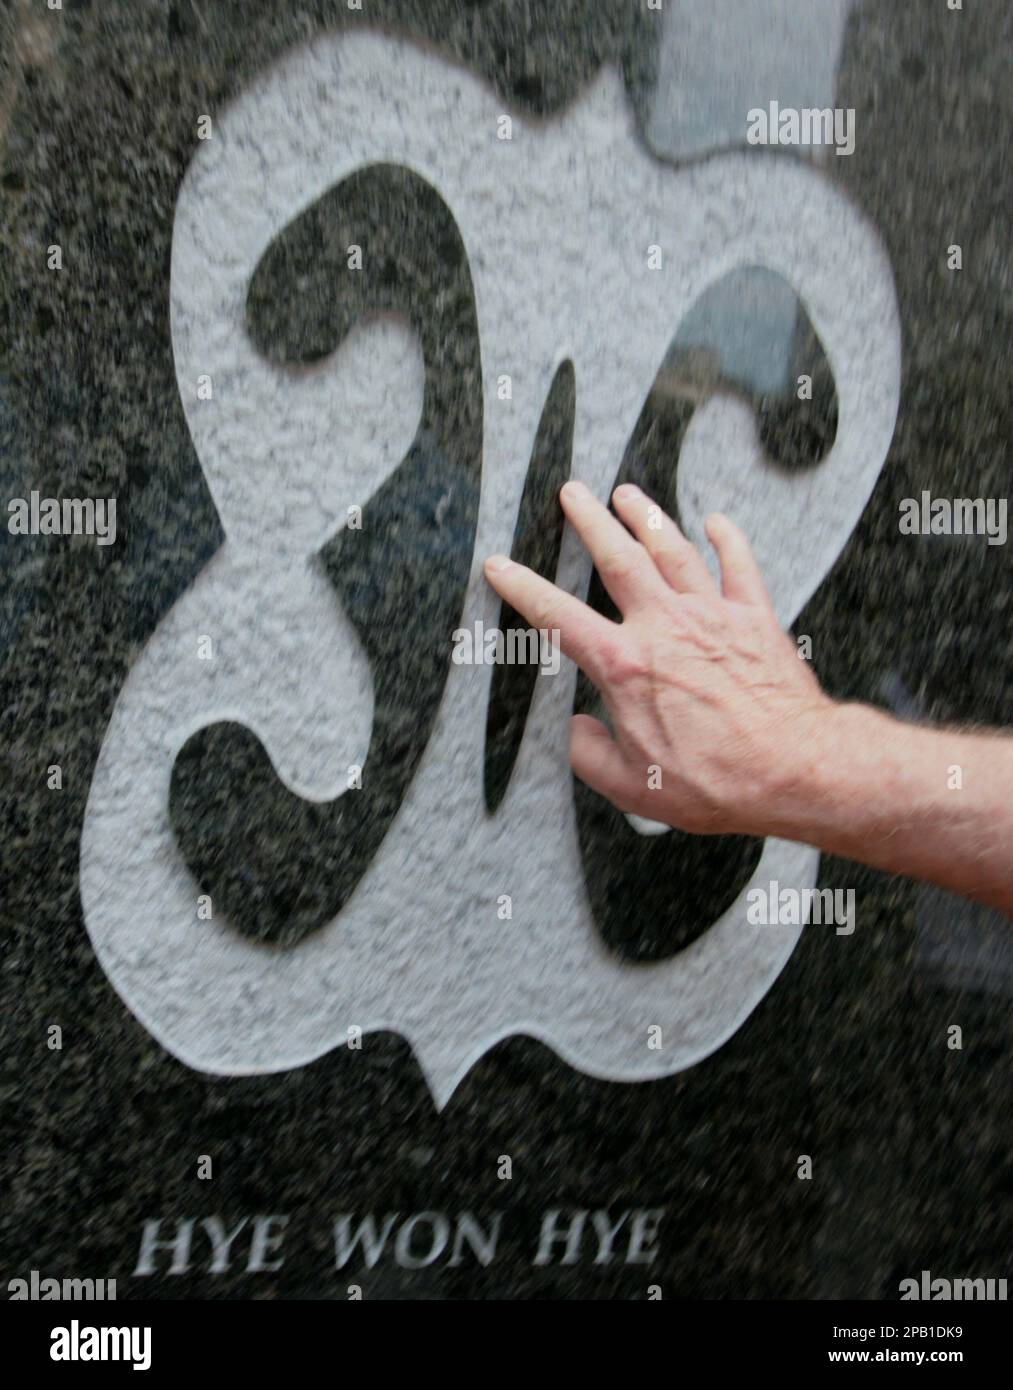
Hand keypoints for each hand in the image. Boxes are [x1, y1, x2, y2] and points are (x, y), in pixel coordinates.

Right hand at [484, 480, 833, 836]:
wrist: (795, 768)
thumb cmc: (718, 781)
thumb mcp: (633, 786)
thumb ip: (590, 755)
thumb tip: (577, 731)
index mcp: (625, 666)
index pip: (559, 618)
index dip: (524, 589)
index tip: (501, 566)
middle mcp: (665, 627)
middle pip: (619, 558)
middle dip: (590, 520)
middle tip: (572, 491)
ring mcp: (712, 616)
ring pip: (673, 550)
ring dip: (646, 516)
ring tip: (626, 492)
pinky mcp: (756, 619)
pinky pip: (739, 566)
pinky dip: (728, 539)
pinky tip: (716, 521)